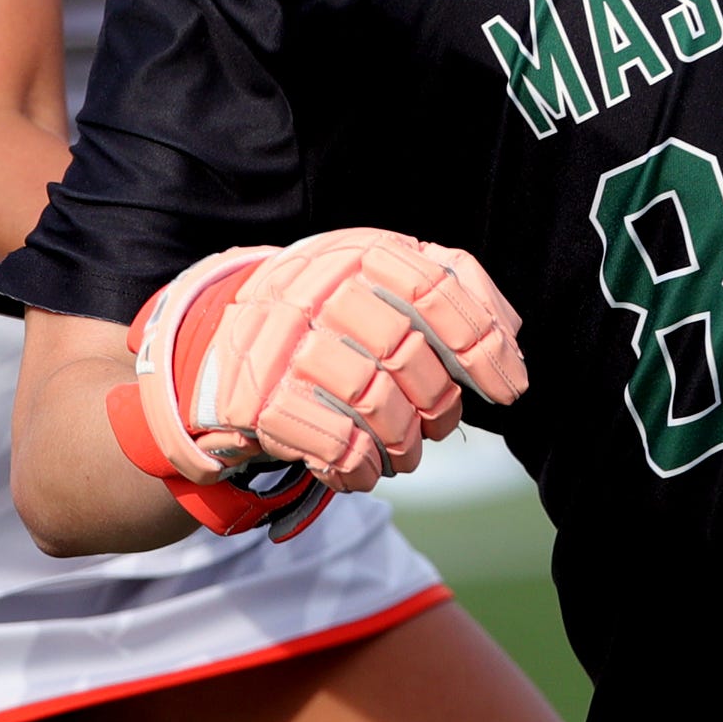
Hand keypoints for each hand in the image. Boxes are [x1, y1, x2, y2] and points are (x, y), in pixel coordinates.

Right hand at [107, 230, 527, 539]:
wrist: (210, 356)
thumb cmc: (323, 322)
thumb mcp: (378, 283)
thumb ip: (449, 286)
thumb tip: (512, 332)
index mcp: (354, 251)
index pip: (437, 288)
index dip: (483, 342)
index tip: (510, 389)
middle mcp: (314, 287)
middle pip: (411, 356)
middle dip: (439, 406)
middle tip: (435, 426)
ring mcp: (279, 342)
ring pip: (377, 404)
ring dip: (404, 445)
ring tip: (401, 453)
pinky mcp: (252, 399)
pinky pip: (335, 444)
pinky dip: (361, 468)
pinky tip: (361, 470)